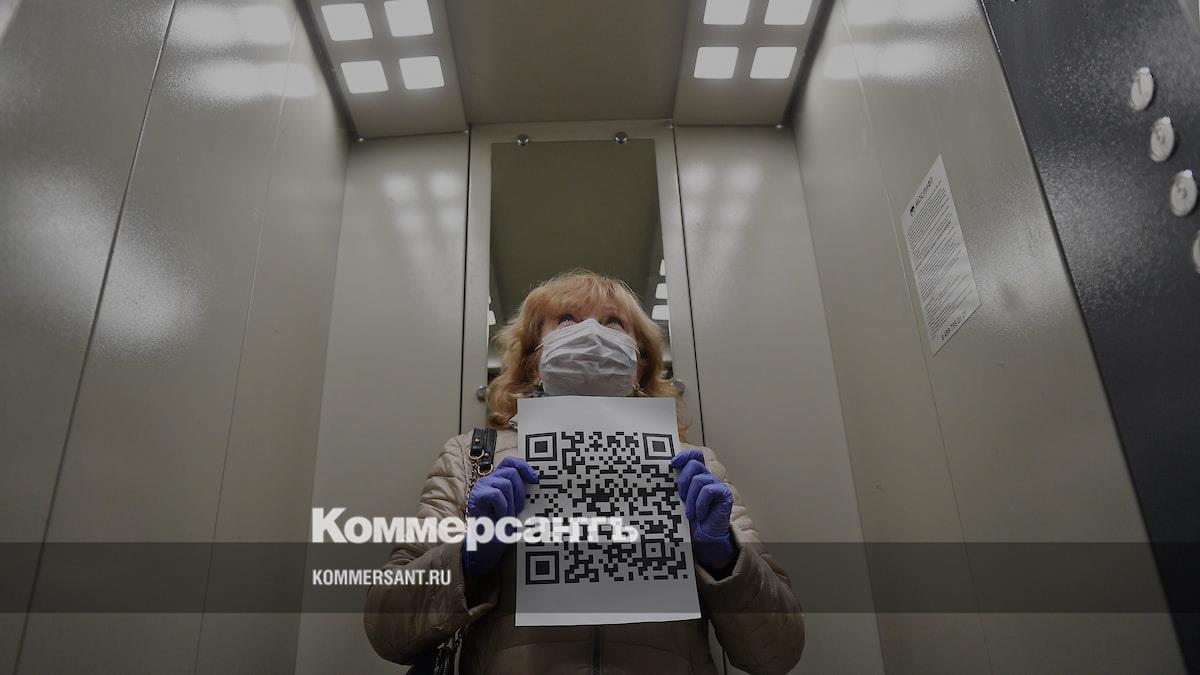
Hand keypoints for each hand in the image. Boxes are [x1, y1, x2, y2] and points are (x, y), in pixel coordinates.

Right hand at [462, 456, 538, 576]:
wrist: (486, 546)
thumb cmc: (503, 527)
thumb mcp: (516, 506)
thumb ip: (520, 491)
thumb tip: (537, 479)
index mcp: (498, 480)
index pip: (510, 462)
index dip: (524, 466)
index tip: (535, 479)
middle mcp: (488, 480)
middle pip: (511, 472)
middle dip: (520, 492)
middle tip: (518, 510)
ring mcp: (481, 487)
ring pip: (505, 484)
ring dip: (511, 503)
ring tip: (507, 517)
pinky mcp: (477, 496)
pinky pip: (496, 495)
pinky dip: (502, 508)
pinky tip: (499, 518)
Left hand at [671, 449, 736, 572]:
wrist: (704, 538)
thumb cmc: (690, 520)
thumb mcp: (678, 500)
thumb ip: (674, 486)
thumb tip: (658, 476)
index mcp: (697, 475)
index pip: (694, 455)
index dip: (685, 455)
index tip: (673, 464)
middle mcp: (707, 477)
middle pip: (694, 463)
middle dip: (683, 480)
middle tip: (681, 498)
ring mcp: (717, 485)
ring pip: (699, 479)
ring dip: (691, 497)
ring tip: (690, 512)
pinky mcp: (724, 494)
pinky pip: (708, 491)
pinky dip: (700, 503)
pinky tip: (700, 515)